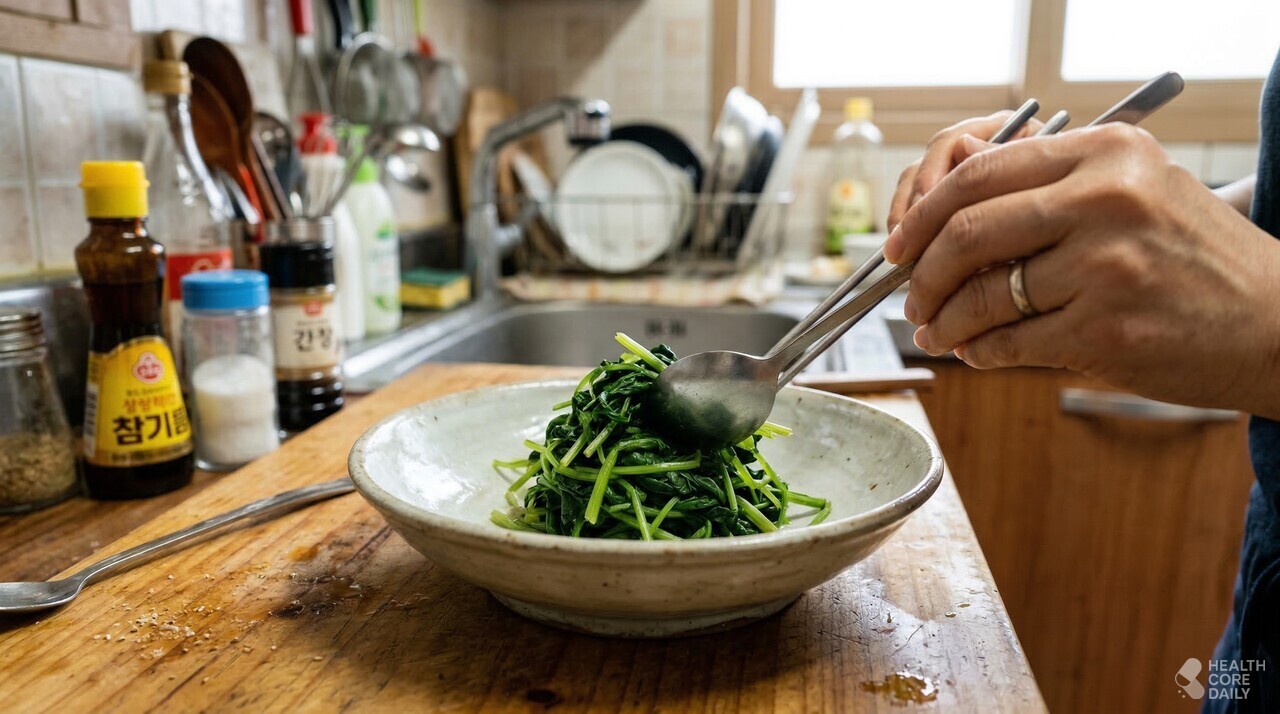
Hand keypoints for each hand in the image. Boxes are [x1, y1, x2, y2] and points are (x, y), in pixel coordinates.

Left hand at [884, 123, 1279, 417]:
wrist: (1279, 323)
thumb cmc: (1196, 260)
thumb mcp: (1136, 191)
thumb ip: (1050, 189)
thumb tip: (948, 198)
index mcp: (1107, 153)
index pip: (978, 172)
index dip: (923, 214)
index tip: (900, 244)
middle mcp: (1106, 200)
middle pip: (967, 232)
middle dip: (921, 273)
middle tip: (910, 297)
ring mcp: (1106, 268)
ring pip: (982, 295)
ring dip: (944, 320)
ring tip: (936, 331)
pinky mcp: (1105, 332)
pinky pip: (1008, 342)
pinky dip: (978, 351)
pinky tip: (977, 351)